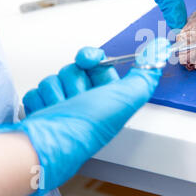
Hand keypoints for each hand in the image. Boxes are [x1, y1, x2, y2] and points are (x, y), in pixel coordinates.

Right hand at [0, 38, 170, 195]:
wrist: (49, 146)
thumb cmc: (88, 126)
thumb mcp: (126, 97)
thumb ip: (146, 73)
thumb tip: (160, 50)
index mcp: (107, 96)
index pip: (98, 63)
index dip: (90, 57)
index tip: (86, 60)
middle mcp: (86, 100)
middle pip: (73, 68)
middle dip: (72, 80)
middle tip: (78, 97)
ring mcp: (61, 105)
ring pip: (53, 78)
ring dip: (55, 92)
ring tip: (62, 110)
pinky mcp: (41, 110)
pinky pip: (36, 90)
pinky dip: (39, 100)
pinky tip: (48, 113)